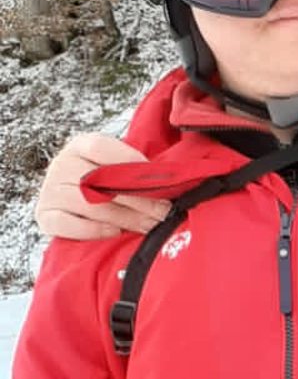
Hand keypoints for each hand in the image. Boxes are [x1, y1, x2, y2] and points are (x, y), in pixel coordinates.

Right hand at [34, 134, 168, 241]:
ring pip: (89, 205)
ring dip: (125, 218)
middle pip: (99, 181)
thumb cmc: (102, 184)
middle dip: (139, 198)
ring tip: (149, 225)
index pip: (101, 148)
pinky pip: (70, 225)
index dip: (131, 162)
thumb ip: (135, 170)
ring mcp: (51, 190)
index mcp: (80, 145)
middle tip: (164, 211)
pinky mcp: (45, 216)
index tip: (158, 179)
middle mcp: (62, 164)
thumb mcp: (115, 168)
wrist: (70, 202)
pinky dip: (96, 230)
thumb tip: (172, 178)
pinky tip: (117, 233)